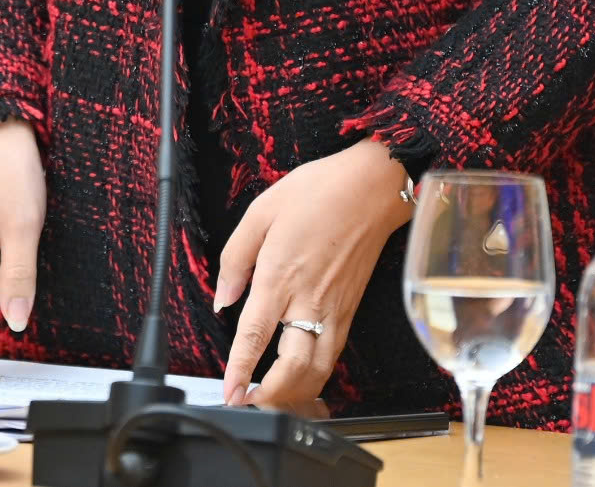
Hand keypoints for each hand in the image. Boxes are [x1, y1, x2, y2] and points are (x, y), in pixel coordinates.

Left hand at [215, 140, 414, 409]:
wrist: (371, 188)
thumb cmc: (318, 192)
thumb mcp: (261, 212)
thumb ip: (235, 258)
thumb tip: (223, 297)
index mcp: (280, 275)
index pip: (255, 336)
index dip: (240, 370)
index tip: (229, 393)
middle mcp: (309, 299)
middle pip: (293, 368)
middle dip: (271, 397)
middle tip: (248, 406)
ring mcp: (334, 309)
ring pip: (317, 369)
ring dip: (295, 394)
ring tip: (271, 402)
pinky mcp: (350, 310)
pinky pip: (333, 355)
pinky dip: (317, 376)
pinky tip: (302, 380)